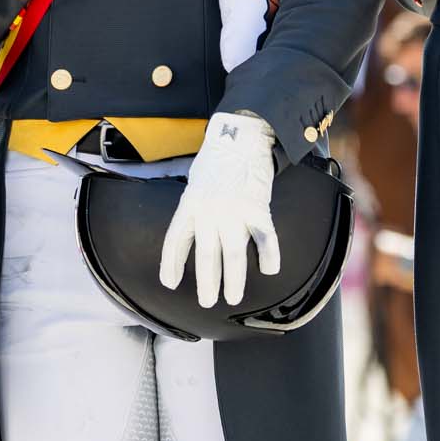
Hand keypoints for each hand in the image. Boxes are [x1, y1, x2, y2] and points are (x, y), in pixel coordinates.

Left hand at [159, 112, 278, 309]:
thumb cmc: (217, 161)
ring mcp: (233, 211)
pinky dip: (269, 255)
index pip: (175, 241)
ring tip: (234, 298)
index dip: (171, 264)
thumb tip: (193, 233)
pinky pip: (264, 238)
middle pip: (207, 255)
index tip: (169, 283)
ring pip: (234, 254)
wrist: (240, 137)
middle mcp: (209, 211)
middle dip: (207, 283)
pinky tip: (270, 269)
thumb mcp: (195, 184)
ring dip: (234, 279)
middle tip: (208, 303)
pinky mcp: (257, 208)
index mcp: (189, 205)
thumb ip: (194, 210)